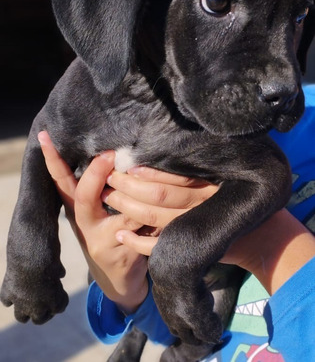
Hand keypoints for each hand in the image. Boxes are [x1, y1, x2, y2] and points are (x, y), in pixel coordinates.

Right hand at [38, 132, 147, 313]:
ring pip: (122, 210)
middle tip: (109, 154)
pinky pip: (144, 228)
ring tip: (151, 172)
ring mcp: (100, 241)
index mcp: (77, 207)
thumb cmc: (112, 234)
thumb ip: (101, 185)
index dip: (52, 159)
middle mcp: (84, 223)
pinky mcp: (121, 254)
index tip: (45, 136)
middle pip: (83, 197)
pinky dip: (157, 216)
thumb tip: (116, 148)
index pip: (61, 180)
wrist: (119, 280)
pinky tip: (169, 207)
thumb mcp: (99, 210)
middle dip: (96, 174)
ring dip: (138, 192)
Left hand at [103, 166, 218, 254]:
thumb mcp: (217, 181)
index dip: (148, 172)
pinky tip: (120, 234)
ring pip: (155, 216)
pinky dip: (137, 242)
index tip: (127, 165)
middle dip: (129, 186)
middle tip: (110, 178)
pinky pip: (158, 246)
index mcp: (206, 184)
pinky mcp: (190, 248)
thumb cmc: (227, 202)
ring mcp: (194, 227)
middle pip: (159, 194)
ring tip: (109, 197)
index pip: (172, 177)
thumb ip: (192, 171)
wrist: (253, 239)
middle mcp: (200, 204)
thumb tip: (155, 156)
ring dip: (127, 208)